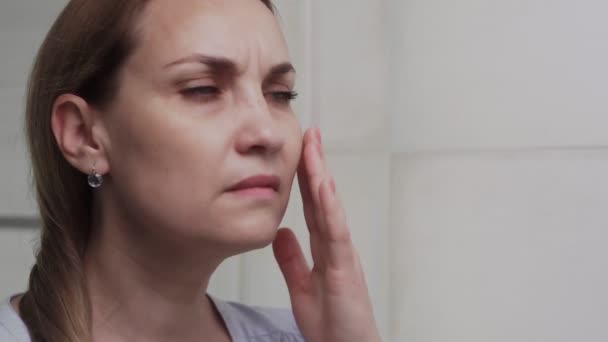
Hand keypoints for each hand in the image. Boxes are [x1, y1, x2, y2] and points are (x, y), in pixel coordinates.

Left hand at [272, 127, 380, 341]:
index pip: (314, 207)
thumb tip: (280, 233)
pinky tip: (323, 186)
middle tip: (309, 133)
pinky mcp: (346, 270)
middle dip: (315, 165)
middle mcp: (337, 246)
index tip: (300, 151)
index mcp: (327, 249)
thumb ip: (293, 260)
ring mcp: (343, 256)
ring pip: (331, 209)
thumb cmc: (333, 325)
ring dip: (322, 177)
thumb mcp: (303, 288)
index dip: (307, 179)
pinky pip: (337, 234)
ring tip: (314, 148)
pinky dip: (330, 208)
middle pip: (324, 200)